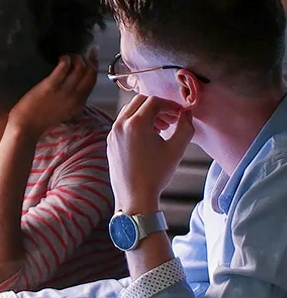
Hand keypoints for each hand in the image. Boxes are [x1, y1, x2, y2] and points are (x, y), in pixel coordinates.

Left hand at [8, 53, 97, 136]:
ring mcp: (64, 91)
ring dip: (77, 57)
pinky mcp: (51, 86)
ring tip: (69, 55)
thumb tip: (72, 88)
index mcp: (78, 105)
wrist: (25, 128)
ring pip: (80, 68)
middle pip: (90, 73)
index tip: (93, 58)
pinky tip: (62, 58)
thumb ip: (70, 102)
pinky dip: (66, 59)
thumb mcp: (63, 113)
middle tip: (85, 52)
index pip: (92, 82)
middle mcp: (75, 97)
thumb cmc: (40, 121)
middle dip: (90, 59)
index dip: (94, 67)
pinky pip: (64, 67)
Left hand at [108, 94, 194, 210]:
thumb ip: (185, 126)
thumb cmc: (156, 174)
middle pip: (139, 101)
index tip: (180, 114)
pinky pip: (123, 124)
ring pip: (129, 111)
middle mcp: (120, 125)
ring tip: (162, 128)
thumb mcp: (177, 149)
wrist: (134, 197)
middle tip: (171, 120)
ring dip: (146, 114)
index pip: (154, 101)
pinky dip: (136, 123)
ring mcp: (112, 134)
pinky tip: (149, 137)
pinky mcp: (110, 142)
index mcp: (135, 124)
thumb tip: (187, 113)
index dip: (170, 105)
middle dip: (157, 107)